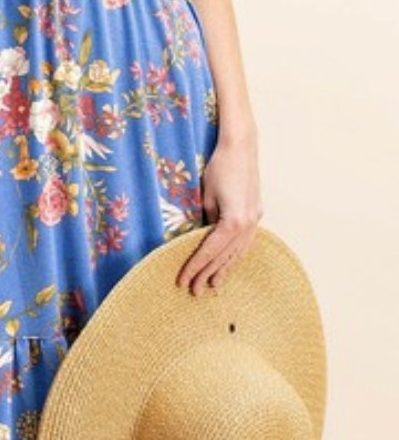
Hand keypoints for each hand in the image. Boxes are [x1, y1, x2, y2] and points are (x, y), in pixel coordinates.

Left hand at [175, 135, 263, 295]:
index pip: (210, 252)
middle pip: (225, 257)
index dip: (195, 267)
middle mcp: (248, 224)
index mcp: (234, 221)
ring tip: (214, 286)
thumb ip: (204, 221)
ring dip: (225, 270)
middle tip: (194, 292)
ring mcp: (255, 219)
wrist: (241, 146)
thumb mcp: (205, 195)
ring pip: (238, 252)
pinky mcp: (256, 213)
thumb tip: (200, 241)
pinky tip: (229, 264)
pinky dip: (236, 256)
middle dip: (208, 275)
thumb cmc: (219, 167)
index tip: (183, 280)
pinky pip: (245, 242)